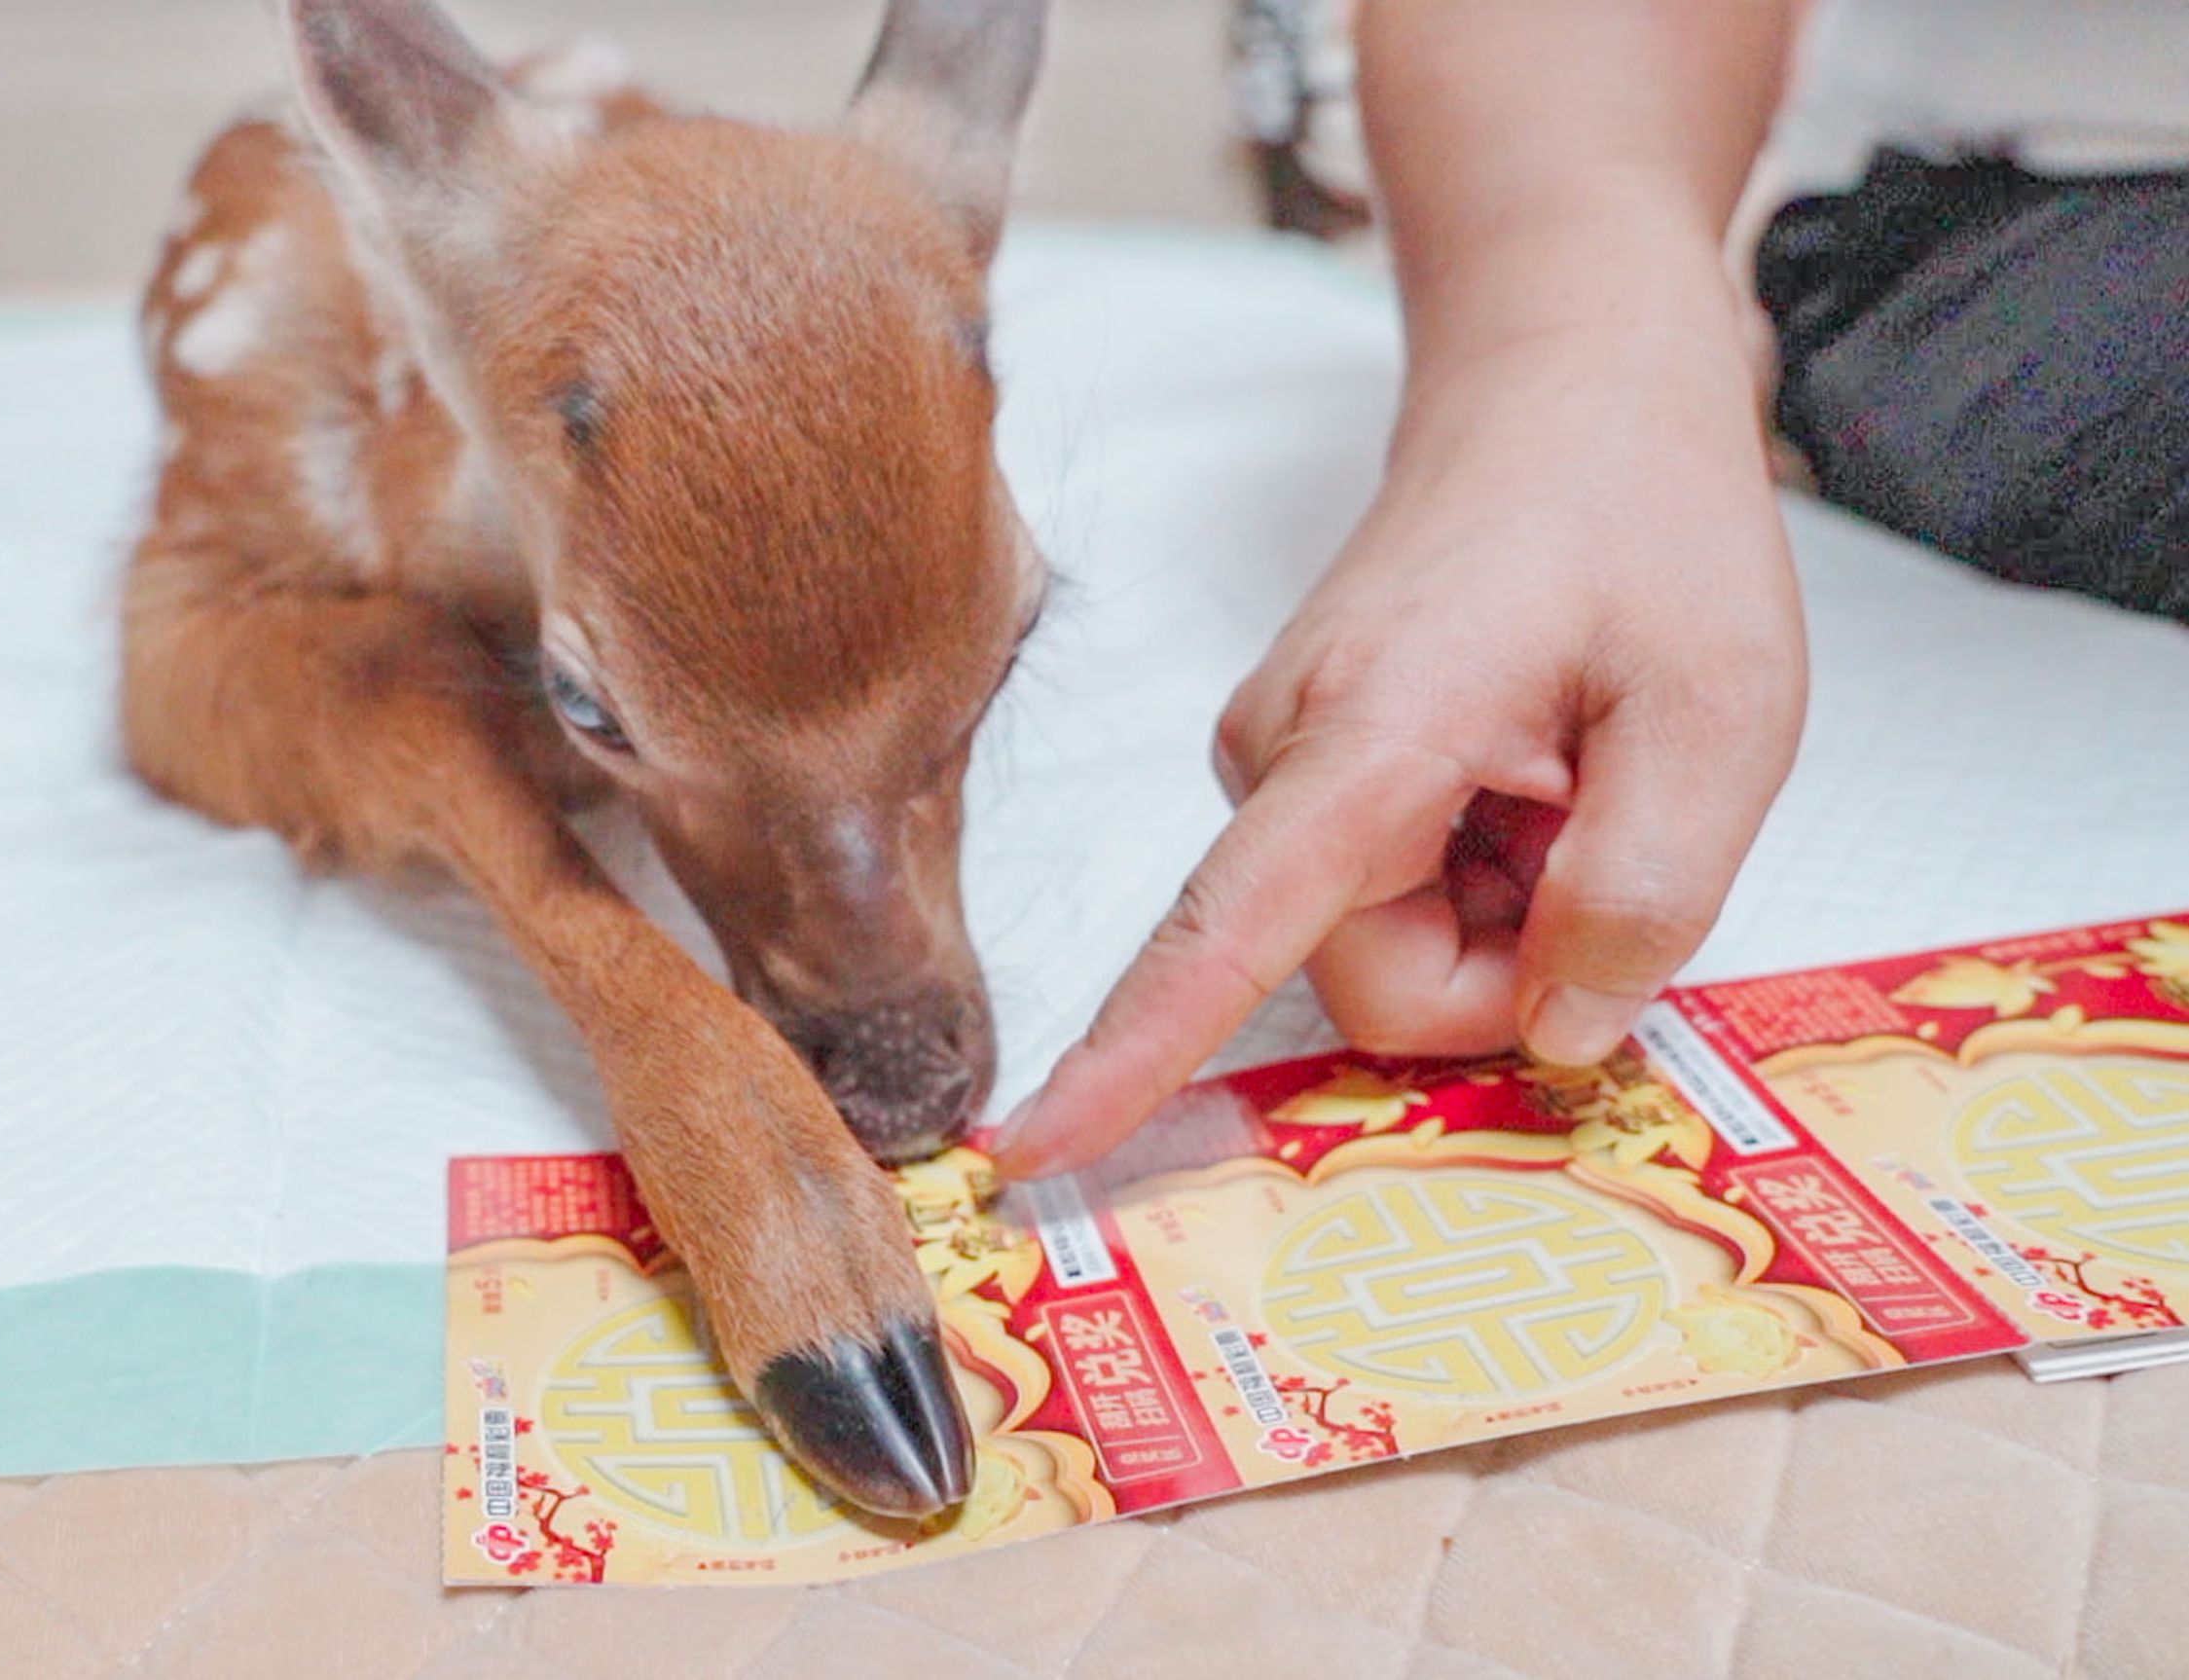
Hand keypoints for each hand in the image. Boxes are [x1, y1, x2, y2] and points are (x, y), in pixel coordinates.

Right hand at [996, 304, 1804, 1177]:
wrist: (1566, 387)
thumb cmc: (1641, 517)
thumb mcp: (1721, 712)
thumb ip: (1648, 893)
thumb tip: (1555, 1033)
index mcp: (1364, 736)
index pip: (1221, 932)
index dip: (1128, 1058)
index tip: (1022, 1151)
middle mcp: (1279, 754)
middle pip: (1372, 981)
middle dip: (1510, 960)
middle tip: (1604, 827)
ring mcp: (1279, 760)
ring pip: (1382, 944)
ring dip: (1503, 904)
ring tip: (1568, 771)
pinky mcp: (1300, 769)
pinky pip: (1382, 894)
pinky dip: (1480, 868)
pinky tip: (1527, 768)